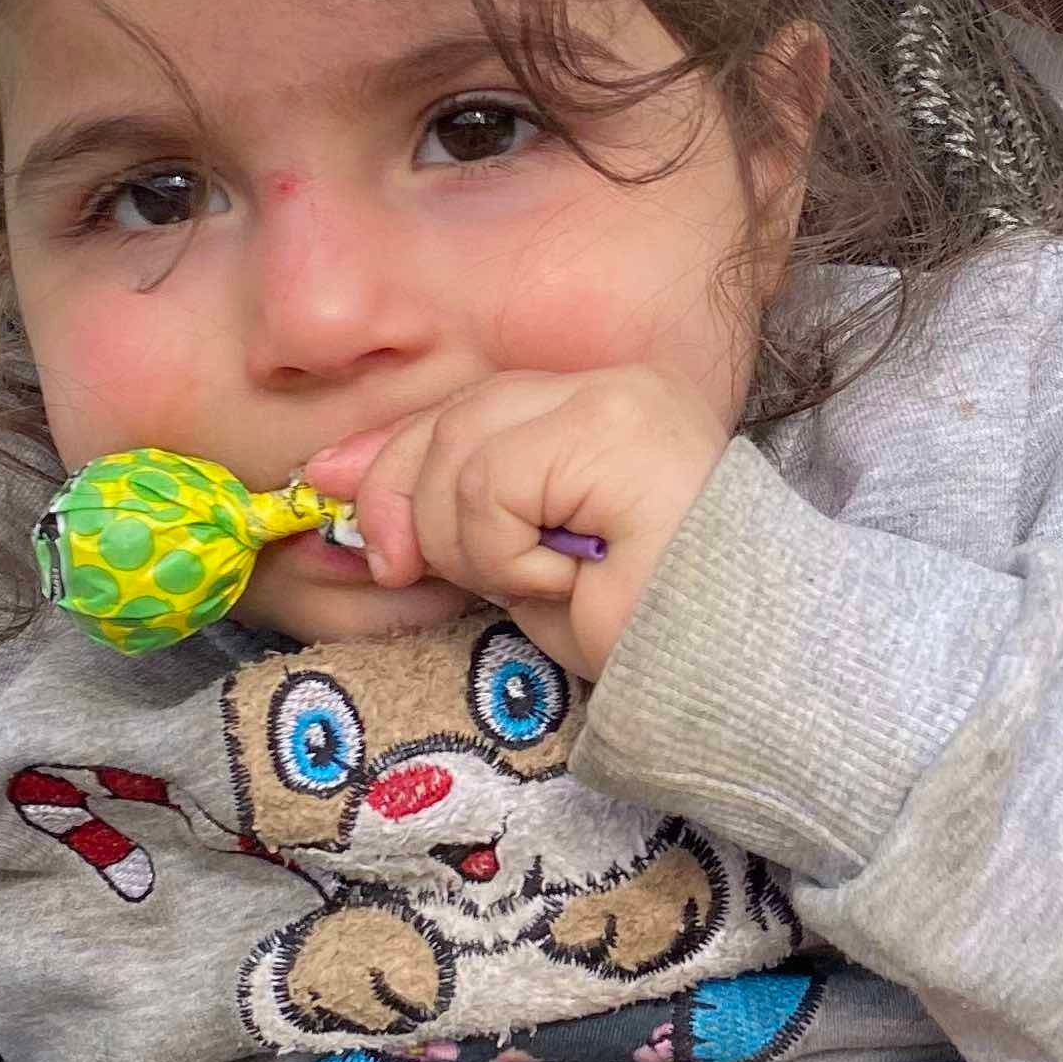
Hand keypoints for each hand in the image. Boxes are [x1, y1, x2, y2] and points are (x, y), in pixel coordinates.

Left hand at [301, 366, 727, 674]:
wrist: (732, 675)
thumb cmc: (643, 635)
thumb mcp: (519, 564)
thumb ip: (447, 512)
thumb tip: (330, 477)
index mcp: (601, 409)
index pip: (470, 408)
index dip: (392, 456)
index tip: (332, 494)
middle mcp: (615, 386)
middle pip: (456, 418)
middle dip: (404, 502)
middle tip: (408, 572)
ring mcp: (618, 400)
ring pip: (462, 455)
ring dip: (472, 547)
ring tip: (541, 584)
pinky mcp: (614, 430)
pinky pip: (493, 486)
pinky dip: (504, 554)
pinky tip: (564, 580)